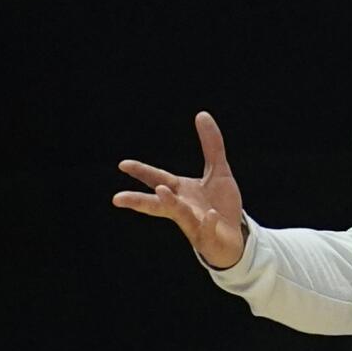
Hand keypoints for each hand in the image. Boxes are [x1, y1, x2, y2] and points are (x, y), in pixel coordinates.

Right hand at [112, 111, 245, 268]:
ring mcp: (194, 224)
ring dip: (171, 204)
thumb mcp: (219, 171)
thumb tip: (202, 114)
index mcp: (180, 191)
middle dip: (139, 200)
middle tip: (117, 198)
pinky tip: (210, 215)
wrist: (234, 236)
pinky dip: (207, 222)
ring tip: (162, 191)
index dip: (141, 172)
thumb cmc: (220, 205)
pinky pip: (207, 229)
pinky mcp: (210, 236)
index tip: (123, 164)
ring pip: (179, 215)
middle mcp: (182, 208)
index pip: (157, 178)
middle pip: (157, 203)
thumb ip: (211, 145)